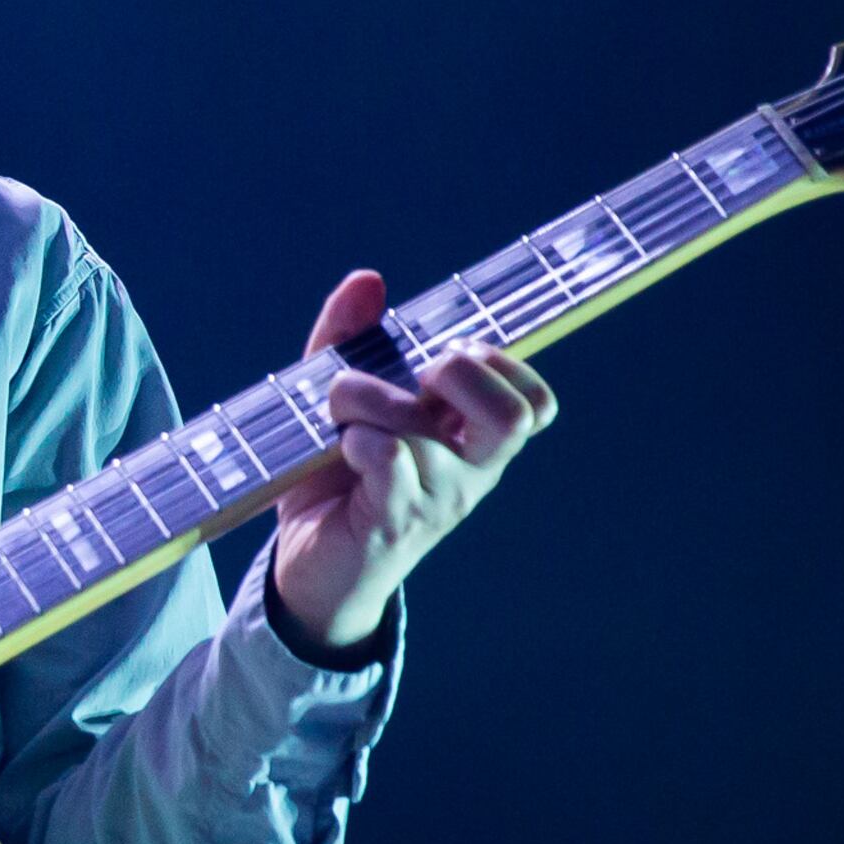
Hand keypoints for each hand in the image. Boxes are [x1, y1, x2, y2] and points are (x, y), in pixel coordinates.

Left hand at [264, 269, 557, 657]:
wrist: (308, 563)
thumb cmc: (337, 476)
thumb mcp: (346, 396)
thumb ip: (354, 336)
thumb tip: (368, 279)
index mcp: (475, 440)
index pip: (535, 400)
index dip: (497, 362)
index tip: (441, 360)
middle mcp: (471, 472)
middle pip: (514, 414)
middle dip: (456, 372)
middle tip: (410, 381)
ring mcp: (438, 500)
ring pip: (421, 426)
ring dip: (366, 400)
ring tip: (340, 418)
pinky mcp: (395, 522)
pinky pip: (389, 456)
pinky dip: (356, 437)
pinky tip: (342, 450)